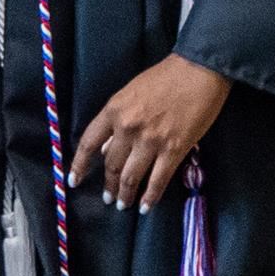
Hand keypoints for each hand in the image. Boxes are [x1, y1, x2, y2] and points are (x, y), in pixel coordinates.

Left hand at [68, 55, 231, 211]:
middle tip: (109, 198)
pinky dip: (150, 196)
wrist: (199, 69)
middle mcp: (128, 128)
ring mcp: (151, 141)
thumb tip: (109, 147)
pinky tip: (146, 206)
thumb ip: (118, 118)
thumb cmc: (166, 75)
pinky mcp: (174, 149)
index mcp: (114, 110)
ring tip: (124, 204)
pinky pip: (158, 180)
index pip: (89, 143)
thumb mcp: (132, 91)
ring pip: (131, 177)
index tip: (74, 181)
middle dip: (109, 185)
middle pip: (111, 165)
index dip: (79, 165)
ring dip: (126, 195)